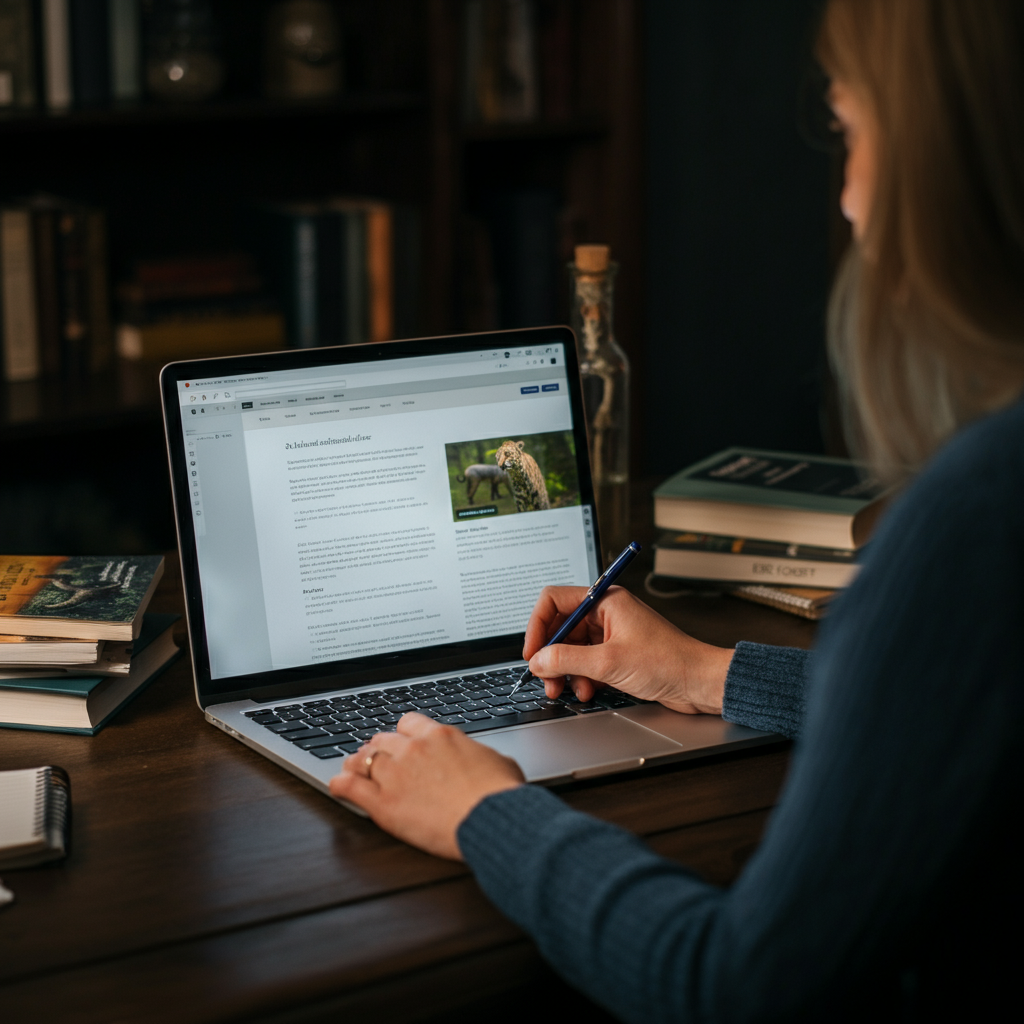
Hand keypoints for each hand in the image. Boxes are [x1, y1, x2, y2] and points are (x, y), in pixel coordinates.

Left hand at [329, 713, 524, 858]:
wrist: (493, 818)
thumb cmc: (500, 794)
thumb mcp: (497, 760)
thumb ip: (477, 754)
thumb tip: (480, 758)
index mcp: (440, 736)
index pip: (407, 723)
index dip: (402, 734)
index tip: (401, 742)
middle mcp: (413, 749)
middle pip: (382, 740)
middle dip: (378, 750)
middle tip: (376, 759)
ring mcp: (395, 774)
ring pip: (363, 760)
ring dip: (357, 764)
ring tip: (353, 769)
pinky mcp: (384, 803)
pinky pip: (350, 786)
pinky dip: (340, 784)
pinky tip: (338, 785)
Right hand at [523, 585, 733, 713]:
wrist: (699, 682)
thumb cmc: (669, 662)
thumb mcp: (609, 662)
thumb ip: (567, 660)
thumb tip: (538, 660)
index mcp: (604, 600)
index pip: (554, 601)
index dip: (537, 626)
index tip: (532, 653)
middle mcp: (606, 613)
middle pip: (561, 628)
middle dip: (552, 656)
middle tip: (547, 679)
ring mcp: (611, 633)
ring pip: (572, 649)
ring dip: (567, 671)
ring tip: (570, 690)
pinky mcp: (617, 653)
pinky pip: (587, 662)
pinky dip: (583, 677)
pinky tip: (589, 691)